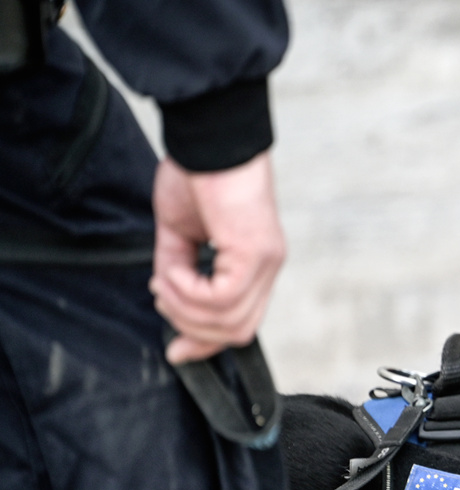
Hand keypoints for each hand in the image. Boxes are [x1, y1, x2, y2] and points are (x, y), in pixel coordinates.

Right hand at [150, 151, 285, 363]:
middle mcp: (267, 267)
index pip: (242, 323)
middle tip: (163, 296)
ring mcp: (265, 262)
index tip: (177, 351)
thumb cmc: (198, 173)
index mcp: (255, 264)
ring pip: (229, 321)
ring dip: (185, 309)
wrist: (209, 138)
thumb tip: (167, 298)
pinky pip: (221, 299)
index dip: (208, 344)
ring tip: (165, 280)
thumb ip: (178, 267)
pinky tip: (174, 270)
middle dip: (192, 329)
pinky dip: (188, 292)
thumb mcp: (180, 231)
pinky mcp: (254, 254)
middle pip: (238, 331)